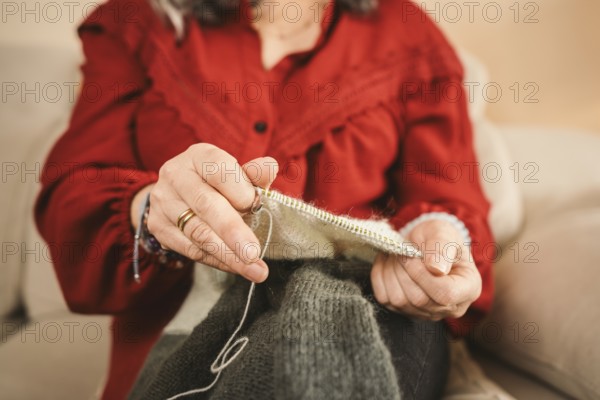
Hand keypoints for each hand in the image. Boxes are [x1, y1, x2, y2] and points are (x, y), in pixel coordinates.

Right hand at [131, 143, 277, 282]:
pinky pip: (191, 249)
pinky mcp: (159, 227)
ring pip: (198, 233)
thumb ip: (254, 174)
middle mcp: (176, 175)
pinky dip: (217, 261)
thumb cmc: (216, 182)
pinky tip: (236, 267)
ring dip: (229, 255)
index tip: (255, 206)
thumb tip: (270, 167)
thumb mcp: (235, 172)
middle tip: (253, 253)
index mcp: (199, 156)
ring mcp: (164, 202)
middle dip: (233, 232)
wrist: (177, 193)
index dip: (240, 191)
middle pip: (206, 205)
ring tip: (254, 269)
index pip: (220, 172)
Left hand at [370, 219, 481, 319]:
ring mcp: (427, 312)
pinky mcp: (405, 311)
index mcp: (468, 288)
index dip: (423, 275)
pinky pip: (385, 298)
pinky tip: (388, 262)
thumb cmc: (439, 237)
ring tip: (396, 254)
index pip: (445, 294)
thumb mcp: (443, 233)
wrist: (425, 243)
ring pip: (399, 301)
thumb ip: (441, 248)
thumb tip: (436, 269)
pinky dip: (380, 277)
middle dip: (404, 271)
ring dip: (391, 272)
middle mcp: (450, 307)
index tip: (412, 253)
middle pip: (419, 299)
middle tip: (402, 249)